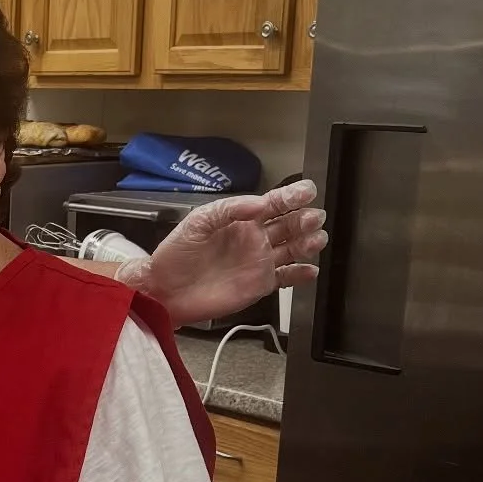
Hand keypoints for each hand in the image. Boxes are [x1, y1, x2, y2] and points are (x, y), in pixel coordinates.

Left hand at [120, 179, 327, 326]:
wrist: (164, 290)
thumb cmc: (177, 253)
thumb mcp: (198, 222)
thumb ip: (229, 209)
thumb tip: (259, 203)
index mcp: (241, 219)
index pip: (273, 204)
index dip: (291, 196)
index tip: (307, 191)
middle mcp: (255, 238)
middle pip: (288, 225)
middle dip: (304, 219)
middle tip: (314, 217)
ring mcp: (259, 262)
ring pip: (292, 249)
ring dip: (307, 243)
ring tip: (318, 238)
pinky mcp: (259, 285)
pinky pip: (285, 278)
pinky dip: (300, 275)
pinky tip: (311, 270)